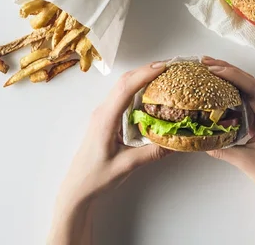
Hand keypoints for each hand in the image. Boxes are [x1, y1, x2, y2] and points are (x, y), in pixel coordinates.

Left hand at [48, 62, 171, 244]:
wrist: (77, 189)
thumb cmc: (96, 177)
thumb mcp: (127, 166)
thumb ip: (152, 153)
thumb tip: (177, 141)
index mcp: (105, 119)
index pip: (125, 88)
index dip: (144, 74)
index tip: (164, 67)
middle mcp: (103, 111)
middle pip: (125, 81)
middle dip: (146, 69)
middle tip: (170, 66)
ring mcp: (104, 114)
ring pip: (124, 87)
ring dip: (142, 77)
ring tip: (165, 74)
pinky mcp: (107, 119)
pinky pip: (124, 97)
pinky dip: (138, 89)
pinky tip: (152, 92)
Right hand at [203, 57, 254, 243]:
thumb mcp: (246, 162)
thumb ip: (224, 150)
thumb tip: (202, 141)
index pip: (251, 88)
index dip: (232, 75)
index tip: (213, 69)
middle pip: (251, 81)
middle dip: (229, 69)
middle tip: (206, 62)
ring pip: (253, 87)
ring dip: (234, 76)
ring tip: (212, 70)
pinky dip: (240, 88)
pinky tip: (225, 88)